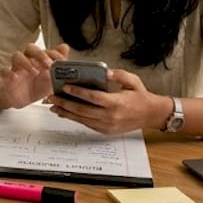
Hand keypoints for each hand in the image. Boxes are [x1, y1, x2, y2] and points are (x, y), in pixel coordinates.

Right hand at [0, 42, 68, 108]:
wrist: (23, 99)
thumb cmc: (38, 86)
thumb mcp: (52, 78)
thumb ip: (59, 64)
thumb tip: (65, 47)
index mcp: (39, 59)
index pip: (45, 50)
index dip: (53, 54)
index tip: (61, 61)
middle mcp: (27, 60)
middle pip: (30, 48)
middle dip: (40, 54)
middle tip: (48, 65)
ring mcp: (16, 68)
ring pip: (17, 56)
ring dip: (26, 62)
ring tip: (35, 72)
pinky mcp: (7, 78)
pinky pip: (4, 71)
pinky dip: (9, 73)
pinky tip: (16, 78)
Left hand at [47, 68, 167, 134]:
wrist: (151, 115)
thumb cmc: (141, 96)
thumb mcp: (133, 81)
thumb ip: (119, 75)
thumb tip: (105, 72)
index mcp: (117, 103)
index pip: (93, 98)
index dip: (78, 92)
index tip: (65, 87)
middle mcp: (110, 116)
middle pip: (83, 110)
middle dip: (65, 104)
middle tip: (52, 98)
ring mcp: (107, 125)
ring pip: (82, 119)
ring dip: (66, 113)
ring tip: (53, 107)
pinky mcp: (105, 131)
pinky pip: (87, 124)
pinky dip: (75, 118)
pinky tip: (66, 113)